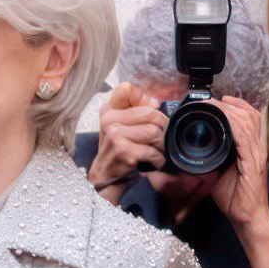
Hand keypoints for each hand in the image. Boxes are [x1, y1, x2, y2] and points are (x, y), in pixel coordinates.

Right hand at [91, 82, 163, 196]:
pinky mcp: (123, 151)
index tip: (151, 110)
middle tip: (159, 138)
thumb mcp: (123, 126)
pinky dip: (158, 160)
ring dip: (160, 146)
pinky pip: (152, 151)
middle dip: (162, 127)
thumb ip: (136, 110)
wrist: (106, 178)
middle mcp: (109, 120)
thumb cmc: (119, 151)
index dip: (144, 99)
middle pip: (151, 113)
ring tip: (155, 152)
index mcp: (109, 109)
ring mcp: (115, 135)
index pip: (127, 89)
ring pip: (154, 132)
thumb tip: (155, 103)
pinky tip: (152, 163)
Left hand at [203, 99, 268, 267]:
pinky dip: (235, 125)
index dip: (235, 105)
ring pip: (248, 121)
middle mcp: (255, 148)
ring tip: (215, 105)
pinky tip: (226, 119)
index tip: (217, 100)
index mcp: (249, 148)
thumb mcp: (217, 172)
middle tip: (212, 100)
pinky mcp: (253, 164)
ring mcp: (256, 155)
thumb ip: (209, 158)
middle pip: (250, 114)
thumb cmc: (234, 198)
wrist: (247, 218)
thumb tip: (190, 151)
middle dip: (231, 103)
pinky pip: (245, 138)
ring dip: (230, 110)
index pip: (248, 117)